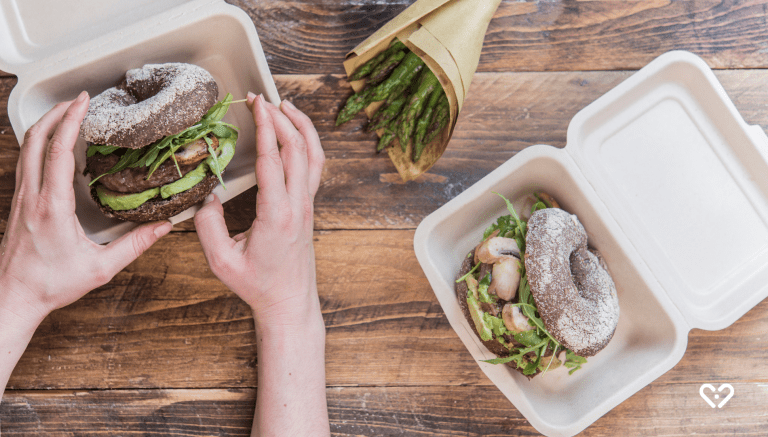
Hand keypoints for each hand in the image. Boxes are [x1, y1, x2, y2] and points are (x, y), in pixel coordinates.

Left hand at [0, 92, 172, 323]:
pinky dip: (37, 145)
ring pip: (25, 149)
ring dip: (44, 126)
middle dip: (55, 113)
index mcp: (52, 207)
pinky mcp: (17, 205)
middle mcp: (31, 197)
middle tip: (77, 100)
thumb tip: (163, 227)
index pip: (58, 151)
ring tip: (65, 114)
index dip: (70, 121)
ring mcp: (20, 199)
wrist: (13, 298)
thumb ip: (134, 245)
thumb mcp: (100, 268)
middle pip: (35, 140)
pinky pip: (24, 163)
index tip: (84, 102)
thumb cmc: (52, 285)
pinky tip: (51, 145)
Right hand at [194, 94, 324, 322]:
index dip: (266, 128)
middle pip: (298, 149)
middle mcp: (298, 205)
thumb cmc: (257, 285)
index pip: (274, 160)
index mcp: (277, 215)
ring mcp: (307, 205)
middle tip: (261, 98)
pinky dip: (308, 144)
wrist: (289, 301)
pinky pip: (315, 167)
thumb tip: (207, 193)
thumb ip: (207, 225)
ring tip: (285, 105)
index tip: (256, 104)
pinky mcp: (309, 207)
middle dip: (281, 118)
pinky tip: (296, 133)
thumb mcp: (221, 261)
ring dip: (301, 126)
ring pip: (314, 155)